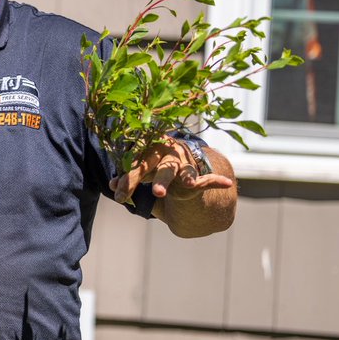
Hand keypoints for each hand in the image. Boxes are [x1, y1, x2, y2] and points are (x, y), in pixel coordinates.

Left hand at [110, 138, 233, 203]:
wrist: (180, 158)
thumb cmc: (153, 165)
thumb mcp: (140, 171)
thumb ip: (127, 178)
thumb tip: (112, 185)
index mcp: (148, 146)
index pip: (134, 162)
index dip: (127, 178)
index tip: (118, 193)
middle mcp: (165, 150)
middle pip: (151, 166)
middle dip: (143, 178)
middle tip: (149, 192)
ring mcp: (181, 160)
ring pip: (172, 171)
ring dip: (166, 180)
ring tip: (170, 188)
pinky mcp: (194, 172)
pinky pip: (204, 178)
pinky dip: (215, 181)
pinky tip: (225, 183)